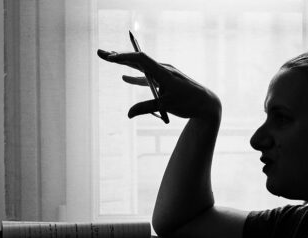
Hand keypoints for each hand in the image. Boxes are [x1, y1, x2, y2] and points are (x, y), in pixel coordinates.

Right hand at [98, 49, 220, 121]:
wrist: (206, 104)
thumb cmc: (189, 103)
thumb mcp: (166, 106)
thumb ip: (146, 108)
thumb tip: (128, 114)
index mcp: (163, 72)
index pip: (141, 60)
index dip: (124, 58)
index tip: (110, 58)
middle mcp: (163, 69)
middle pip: (137, 60)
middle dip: (118, 56)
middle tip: (101, 53)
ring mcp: (164, 74)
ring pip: (141, 67)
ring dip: (125, 64)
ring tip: (109, 59)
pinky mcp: (165, 81)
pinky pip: (147, 76)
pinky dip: (136, 77)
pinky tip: (124, 78)